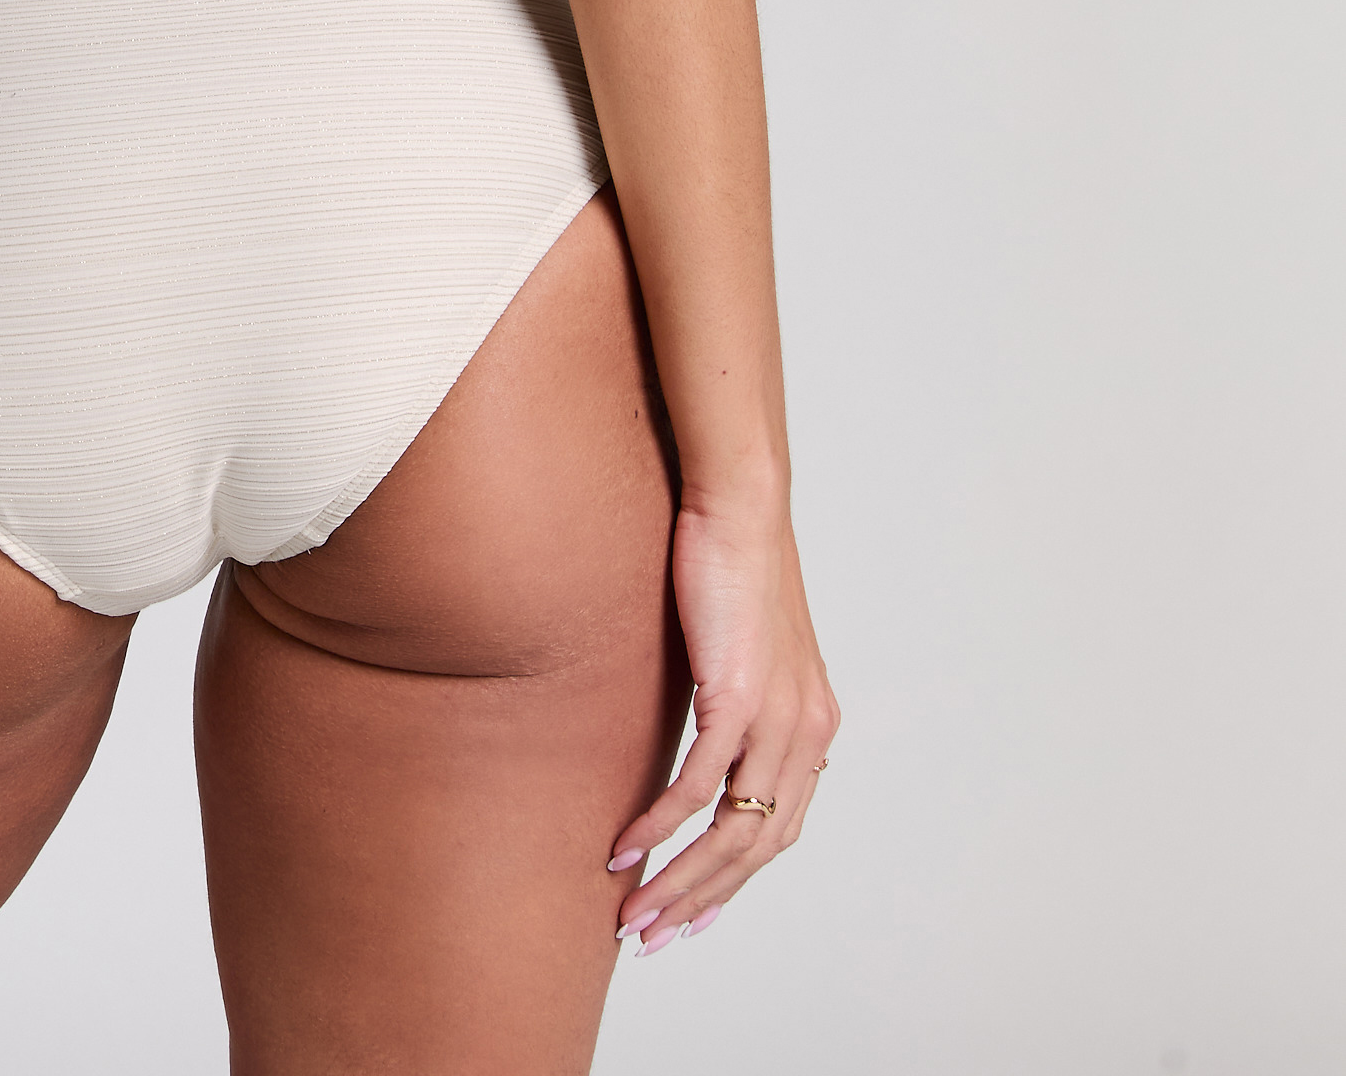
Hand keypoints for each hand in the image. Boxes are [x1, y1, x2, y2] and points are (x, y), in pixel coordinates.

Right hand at [605, 495, 838, 952]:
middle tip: (651, 936)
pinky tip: (625, 845)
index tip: (690, 914)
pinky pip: (699, 785)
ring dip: (678, 882)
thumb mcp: (741, 645)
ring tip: (631, 913)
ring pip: (730, 833)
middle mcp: (807, 732)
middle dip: (701, 903)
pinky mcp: (739, 696)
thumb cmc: (731, 562)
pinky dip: (660, 824)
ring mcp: (777, 718)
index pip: (777, 831)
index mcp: (813, 725)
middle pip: (757, 851)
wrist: (741, 503)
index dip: (732, 882)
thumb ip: (733, 699)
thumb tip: (698, 738)